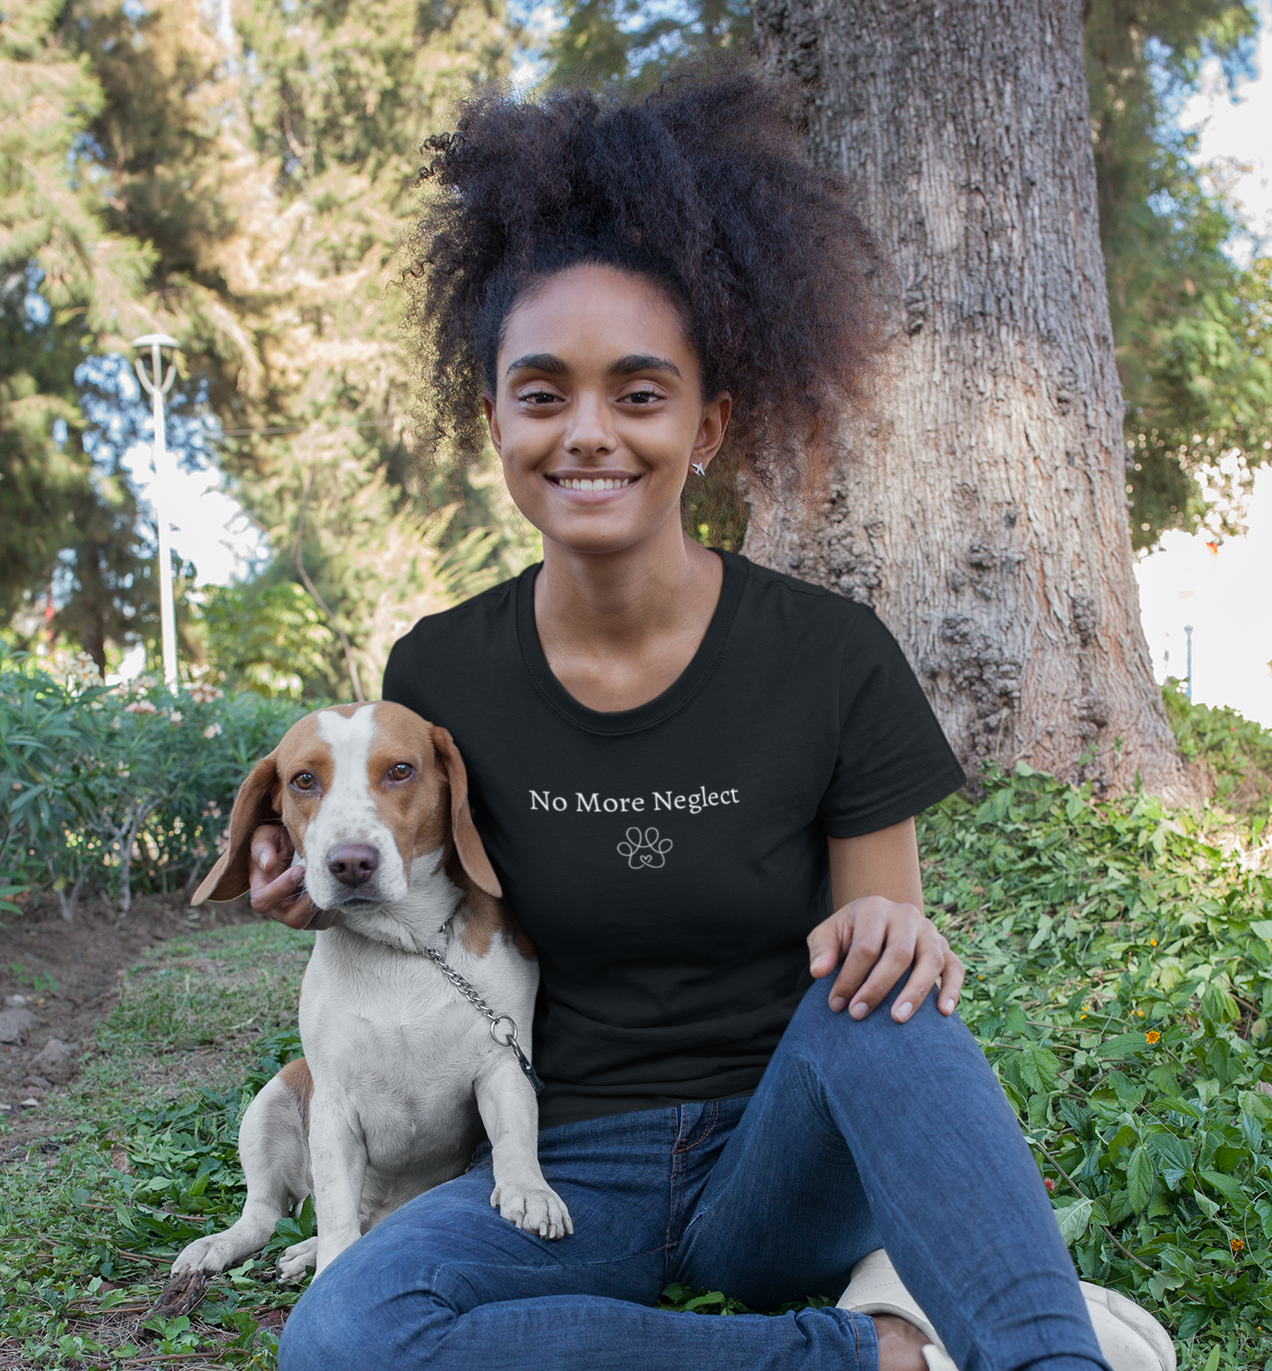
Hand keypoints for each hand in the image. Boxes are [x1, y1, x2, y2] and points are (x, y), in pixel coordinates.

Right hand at [248, 824, 341, 929]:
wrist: (297, 849)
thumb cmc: (278, 842)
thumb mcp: (266, 836)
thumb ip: (262, 847)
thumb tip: (267, 865)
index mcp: (261, 892)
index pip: (263, 901)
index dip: (281, 888)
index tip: (299, 869)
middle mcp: (279, 910)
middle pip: (294, 919)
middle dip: (311, 899)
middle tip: (321, 878)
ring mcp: (299, 916)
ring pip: (315, 922)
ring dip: (327, 901)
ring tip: (334, 880)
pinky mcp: (317, 918)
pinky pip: (330, 920)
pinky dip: (338, 905)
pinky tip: (342, 886)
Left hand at [807, 895, 963, 1023]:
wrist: (875, 924)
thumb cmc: (848, 935)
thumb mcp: (827, 935)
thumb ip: (821, 950)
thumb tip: (819, 972)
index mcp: (875, 908)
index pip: (865, 947)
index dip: (850, 978)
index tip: (836, 1004)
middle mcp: (906, 915)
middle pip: (899, 953)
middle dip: (877, 988)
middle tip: (859, 1014)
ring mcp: (929, 931)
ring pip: (931, 960)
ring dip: (915, 993)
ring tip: (898, 1019)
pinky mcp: (946, 948)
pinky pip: (956, 968)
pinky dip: (953, 989)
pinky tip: (944, 1012)